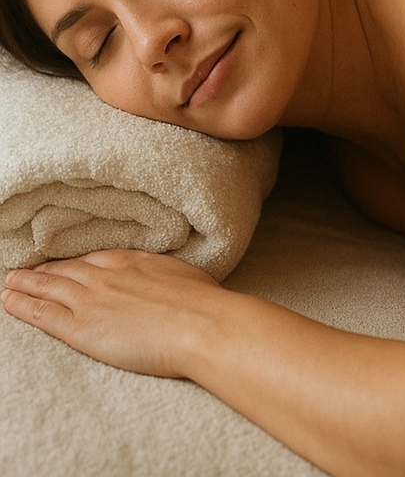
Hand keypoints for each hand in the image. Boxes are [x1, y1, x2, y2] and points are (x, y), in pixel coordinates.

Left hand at [2, 250, 221, 376]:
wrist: (200, 324)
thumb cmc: (204, 303)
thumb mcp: (185, 276)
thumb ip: (167, 276)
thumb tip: (170, 283)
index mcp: (135, 260)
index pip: (95, 258)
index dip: (76, 261)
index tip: (66, 263)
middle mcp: (109, 274)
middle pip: (68, 269)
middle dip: (46, 269)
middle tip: (27, 269)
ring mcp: (93, 299)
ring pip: (50, 287)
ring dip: (26, 283)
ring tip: (10, 281)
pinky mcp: (82, 327)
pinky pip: (43, 313)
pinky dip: (22, 305)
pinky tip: (9, 299)